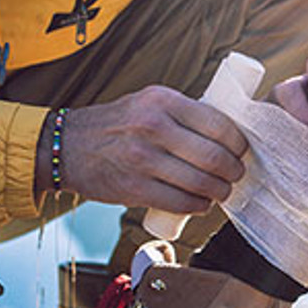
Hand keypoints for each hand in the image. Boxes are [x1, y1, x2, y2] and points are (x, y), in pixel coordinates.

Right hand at [36, 86, 247, 213]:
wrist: (65, 146)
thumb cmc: (116, 126)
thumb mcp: (148, 103)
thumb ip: (183, 114)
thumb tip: (229, 134)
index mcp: (163, 100)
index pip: (219, 125)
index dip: (239, 144)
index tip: (242, 151)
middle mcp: (153, 126)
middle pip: (215, 157)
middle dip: (234, 171)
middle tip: (235, 175)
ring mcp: (143, 159)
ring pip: (201, 183)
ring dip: (220, 192)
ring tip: (221, 192)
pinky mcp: (134, 188)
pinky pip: (181, 202)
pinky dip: (198, 206)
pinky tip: (201, 203)